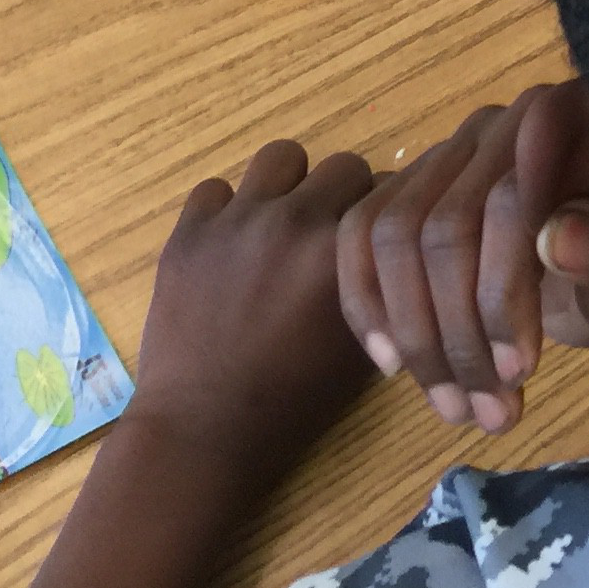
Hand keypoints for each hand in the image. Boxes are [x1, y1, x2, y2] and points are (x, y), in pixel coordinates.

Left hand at [32, 142, 377, 587]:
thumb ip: (381, 286)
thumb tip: (399, 245)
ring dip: (288, 186)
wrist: (203, 429)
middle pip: (342, 166)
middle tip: (330, 233)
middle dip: (345, 195)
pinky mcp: (189, 232)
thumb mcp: (362, 345)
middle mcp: (295, 221)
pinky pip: (215, 189)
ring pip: (280, 158)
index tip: (377, 236)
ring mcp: (237, 221)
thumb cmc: (293, 399)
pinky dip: (227, 210)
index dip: (387, 215)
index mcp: (345, 252)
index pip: (390, 193)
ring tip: (279, 226)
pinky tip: (230, 246)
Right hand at [337, 80, 588, 433]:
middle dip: (459, 332)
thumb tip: (558, 240)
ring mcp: (453, 154)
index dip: (502, 288)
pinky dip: (368, 304)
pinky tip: (393, 365)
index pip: (512, 198)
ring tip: (459, 409)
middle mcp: (502, 125)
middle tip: (494, 412)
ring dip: (418, 337)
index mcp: (575, 120)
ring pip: (394, 238)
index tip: (522, 368)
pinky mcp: (415, 189)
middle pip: (443, 226)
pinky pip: (362, 235)